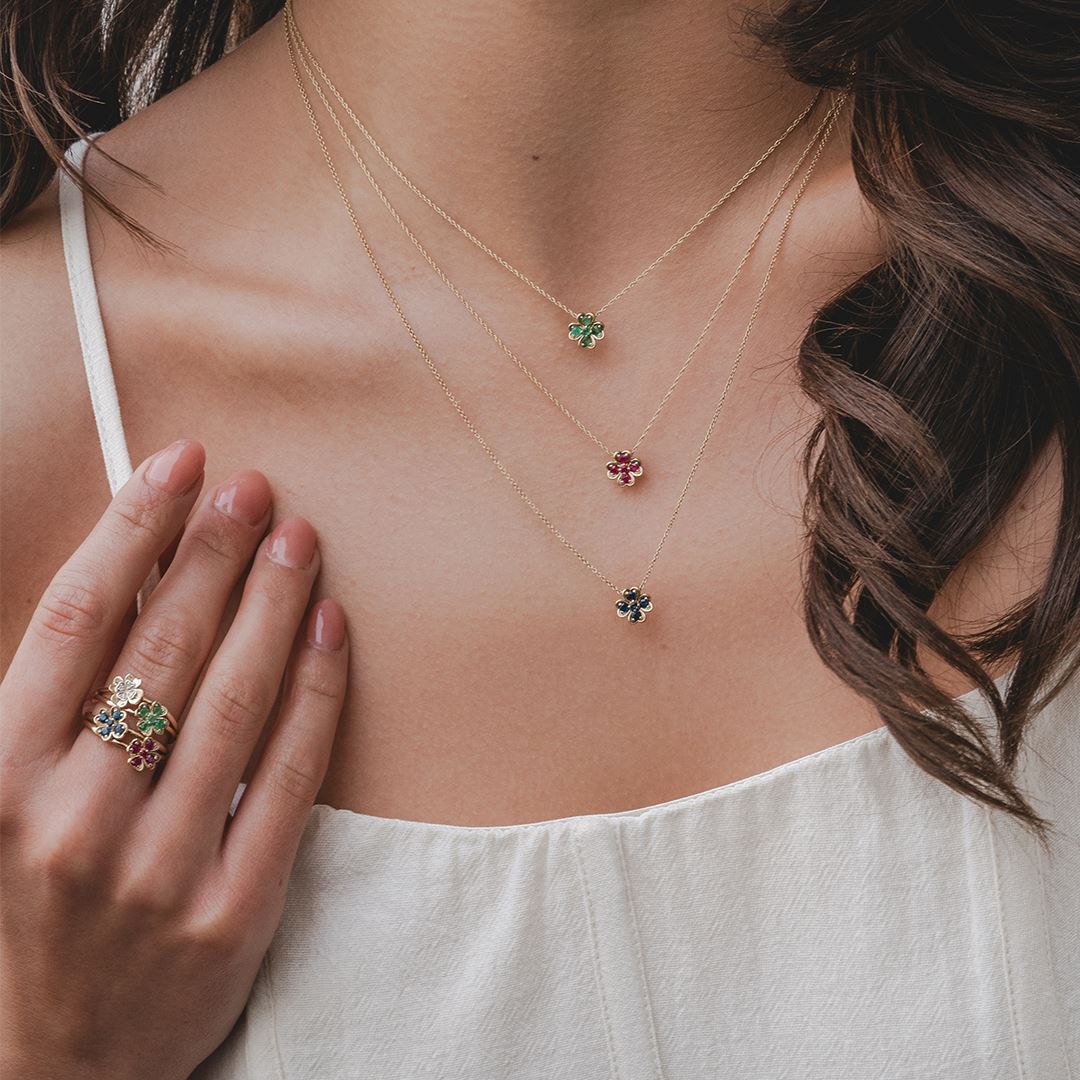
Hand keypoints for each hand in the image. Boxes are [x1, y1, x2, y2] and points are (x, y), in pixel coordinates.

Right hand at [0, 440, 348, 1079]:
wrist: (56, 1064)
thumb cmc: (28, 908)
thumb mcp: (2, 798)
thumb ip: (52, 699)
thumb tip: (128, 574)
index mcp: (0, 774)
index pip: (77, 616)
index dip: (133, 526)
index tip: (178, 465)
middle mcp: (74, 814)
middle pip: (164, 644)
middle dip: (215, 550)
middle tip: (255, 488)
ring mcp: (158, 867)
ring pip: (236, 699)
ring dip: (275, 603)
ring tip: (302, 539)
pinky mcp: (232, 910)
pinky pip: (291, 776)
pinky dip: (316, 692)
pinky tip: (331, 629)